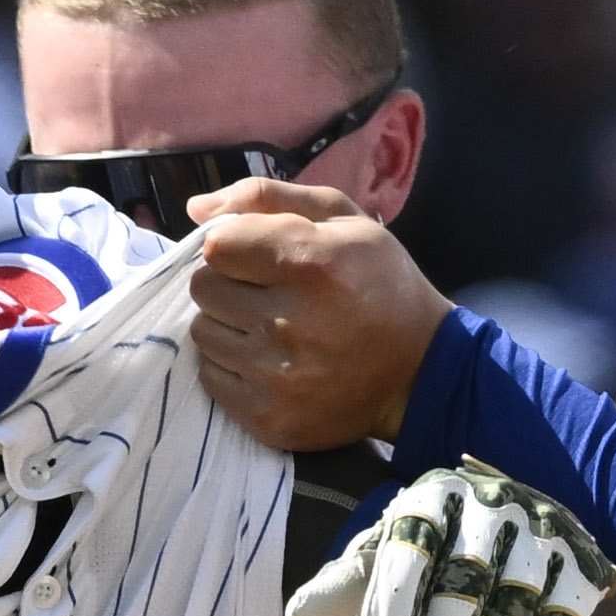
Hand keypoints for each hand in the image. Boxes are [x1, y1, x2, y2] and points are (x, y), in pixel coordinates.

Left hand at [184, 181, 447, 453]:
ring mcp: (275, 377)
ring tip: (269, 326)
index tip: (255, 254)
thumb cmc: (380, 283)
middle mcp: (288, 322)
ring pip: (202, 332)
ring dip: (227, 324)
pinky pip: (211, 376)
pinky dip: (231, 365)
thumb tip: (196, 209)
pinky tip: (267, 360)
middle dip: (228, 283)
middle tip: (265, 292)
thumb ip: (268, 197)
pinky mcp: (267, 418)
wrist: (419, 372)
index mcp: (309, 263)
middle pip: (204, 288)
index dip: (233, 245)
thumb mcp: (343, 219)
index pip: (216, 246)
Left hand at [283, 463, 615, 615]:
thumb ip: (342, 588)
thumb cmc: (428, 553)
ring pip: (516, 607)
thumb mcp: (381, 561)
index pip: (413, 535)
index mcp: (434, 497)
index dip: (396, 586)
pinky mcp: (582, 572)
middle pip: (467, 578)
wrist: (515, 536)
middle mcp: (493, 508)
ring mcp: (543, 539)